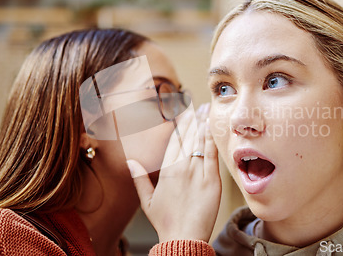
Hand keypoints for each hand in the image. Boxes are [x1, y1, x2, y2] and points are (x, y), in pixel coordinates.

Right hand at [127, 103, 220, 242]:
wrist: (183, 238)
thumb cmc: (166, 222)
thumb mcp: (147, 201)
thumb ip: (139, 179)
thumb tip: (130, 161)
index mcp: (166, 170)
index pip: (173, 140)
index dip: (178, 124)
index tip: (181, 111)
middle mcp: (181, 167)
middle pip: (186, 136)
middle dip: (190, 118)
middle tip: (194, 103)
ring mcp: (197, 172)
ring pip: (199, 142)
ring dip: (202, 124)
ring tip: (205, 109)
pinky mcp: (212, 180)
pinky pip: (212, 154)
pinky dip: (212, 139)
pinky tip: (212, 127)